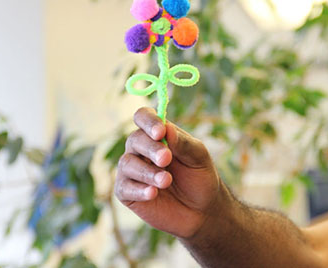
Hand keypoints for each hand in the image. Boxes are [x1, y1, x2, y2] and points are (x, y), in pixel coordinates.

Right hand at [114, 107, 221, 237]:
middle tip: (166, 158)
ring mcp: (132, 170)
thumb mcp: (198, 157)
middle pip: (135, 139)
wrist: (202, 210)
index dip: (148, 121)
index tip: (160, 132)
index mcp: (157, 134)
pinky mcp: (127, 193)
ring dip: (147, 172)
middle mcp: (141, 149)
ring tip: (166, 181)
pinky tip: (153, 193)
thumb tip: (166, 128)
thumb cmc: (200, 177)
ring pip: (127, 163)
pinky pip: (124, 187)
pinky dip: (138, 189)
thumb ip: (183, 143)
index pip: (143, 117)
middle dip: (151, 148)